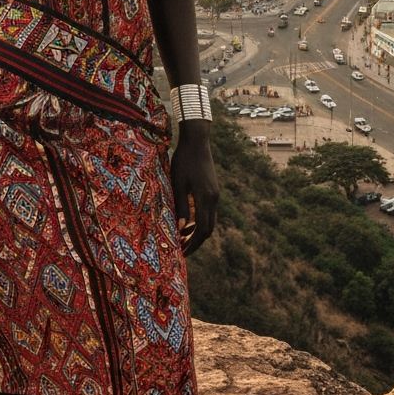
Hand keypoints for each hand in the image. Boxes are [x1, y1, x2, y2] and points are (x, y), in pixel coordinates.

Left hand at [169, 132, 218, 256]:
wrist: (197, 141)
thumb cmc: (183, 161)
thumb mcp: (178, 184)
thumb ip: (180, 207)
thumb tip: (180, 229)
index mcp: (205, 198)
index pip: (202, 230)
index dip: (192, 244)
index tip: (181, 253)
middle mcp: (214, 198)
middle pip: (208, 228)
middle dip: (196, 242)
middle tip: (182, 250)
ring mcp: (215, 194)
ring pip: (210, 220)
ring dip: (198, 232)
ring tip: (183, 239)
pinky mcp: (213, 189)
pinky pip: (209, 211)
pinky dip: (200, 221)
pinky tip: (188, 223)